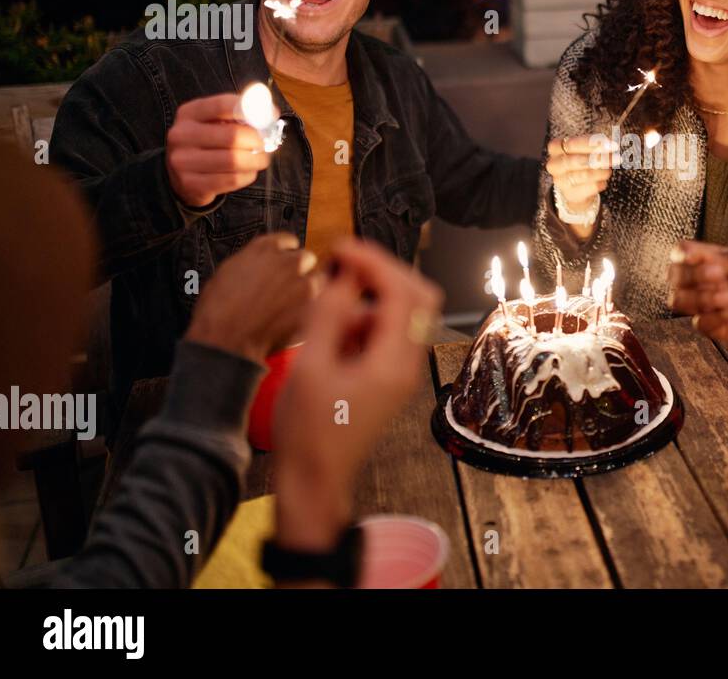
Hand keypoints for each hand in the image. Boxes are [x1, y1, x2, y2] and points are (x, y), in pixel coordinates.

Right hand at [166, 93, 272, 207]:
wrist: (178, 176)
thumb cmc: (205, 144)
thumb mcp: (212, 123)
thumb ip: (238, 115)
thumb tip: (270, 112)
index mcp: (188, 113)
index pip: (223, 105)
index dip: (253, 110)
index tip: (271, 116)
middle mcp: (181, 135)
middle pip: (233, 135)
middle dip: (257, 140)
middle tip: (265, 144)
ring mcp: (183, 161)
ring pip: (234, 160)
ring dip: (256, 160)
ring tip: (260, 159)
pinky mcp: (191, 184)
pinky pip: (231, 180)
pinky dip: (247, 176)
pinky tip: (247, 172)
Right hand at [183, 233, 320, 363]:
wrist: (227, 339)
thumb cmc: (219, 312)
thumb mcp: (227, 273)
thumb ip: (251, 262)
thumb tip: (258, 265)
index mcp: (264, 249)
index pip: (287, 241)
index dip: (286, 253)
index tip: (286, 262)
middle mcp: (287, 261)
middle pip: (306, 258)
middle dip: (301, 271)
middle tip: (290, 287)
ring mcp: (303, 281)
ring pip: (318, 279)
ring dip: (311, 289)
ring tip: (294, 306)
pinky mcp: (314, 304)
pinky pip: (322, 301)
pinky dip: (314, 308)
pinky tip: (297, 317)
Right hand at [272, 238, 442, 553]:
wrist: (314, 479)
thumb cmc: (308, 432)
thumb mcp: (309, 366)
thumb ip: (329, 315)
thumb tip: (345, 274)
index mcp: (393, 363)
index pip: (404, 293)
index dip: (375, 262)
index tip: (343, 248)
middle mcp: (408, 364)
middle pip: (418, 296)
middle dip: (383, 272)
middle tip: (343, 262)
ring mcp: (402, 370)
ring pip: (404, 313)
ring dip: (370, 298)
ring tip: (326, 310)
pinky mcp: (390, 376)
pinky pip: (388, 332)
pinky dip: (365, 319)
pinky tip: (332, 333)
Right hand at [545, 134, 617, 236]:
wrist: (576, 185)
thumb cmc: (583, 160)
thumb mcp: (588, 148)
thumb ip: (598, 144)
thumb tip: (613, 143)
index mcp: (555, 147)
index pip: (573, 144)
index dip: (594, 144)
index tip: (613, 145)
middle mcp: (554, 164)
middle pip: (577, 160)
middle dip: (599, 159)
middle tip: (616, 159)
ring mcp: (560, 180)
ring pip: (584, 175)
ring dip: (602, 172)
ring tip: (609, 170)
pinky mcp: (569, 194)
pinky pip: (590, 188)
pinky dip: (600, 183)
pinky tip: (603, 181)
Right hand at [666, 240, 727, 340]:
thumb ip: (724, 260)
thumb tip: (694, 255)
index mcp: (713, 258)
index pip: (681, 254)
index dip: (681, 256)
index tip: (697, 257)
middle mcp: (706, 280)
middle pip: (674, 277)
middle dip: (692, 276)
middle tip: (719, 276)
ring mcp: (711, 304)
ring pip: (679, 301)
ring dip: (700, 297)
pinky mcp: (719, 326)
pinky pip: (700, 324)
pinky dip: (714, 316)